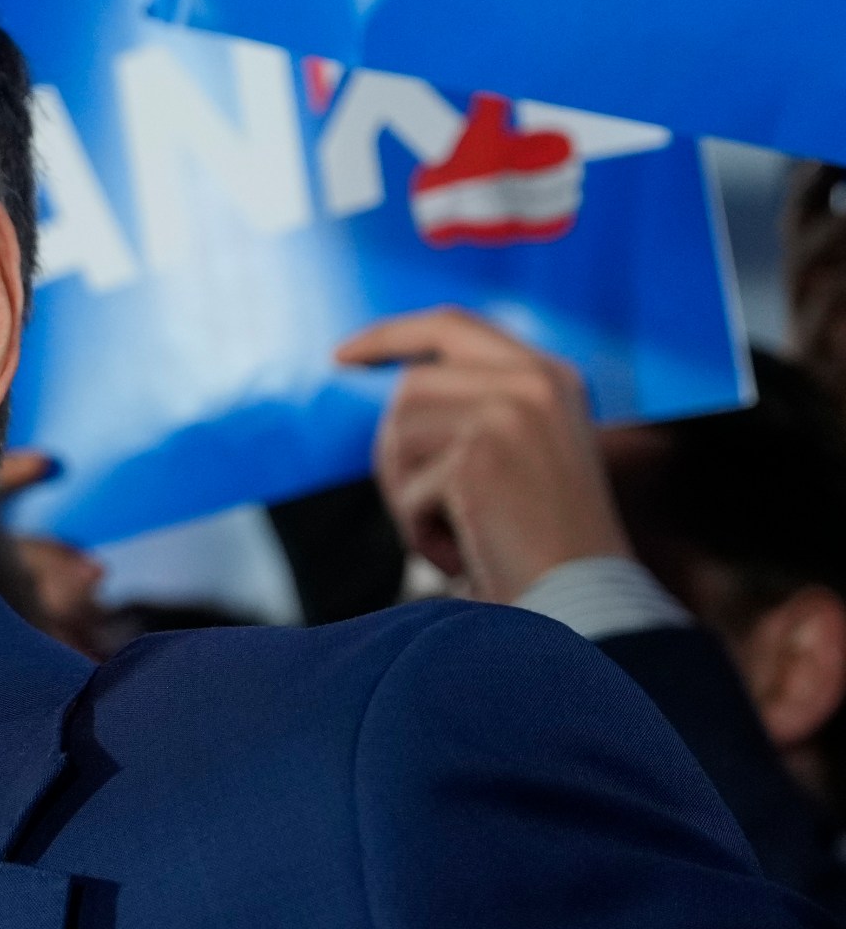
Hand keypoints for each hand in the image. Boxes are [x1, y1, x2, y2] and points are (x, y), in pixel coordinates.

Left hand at [337, 307, 632, 603]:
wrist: (587, 602)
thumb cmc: (546, 545)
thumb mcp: (522, 456)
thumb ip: (475, 409)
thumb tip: (398, 392)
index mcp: (549, 376)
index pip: (451, 326)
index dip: (390, 336)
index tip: (341, 357)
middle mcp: (535, 382)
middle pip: (410, 389)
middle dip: (397, 453)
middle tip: (429, 510)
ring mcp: (509, 414)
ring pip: (399, 436)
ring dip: (409, 497)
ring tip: (458, 533)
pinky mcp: (481, 457)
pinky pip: (408, 491)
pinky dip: (420, 533)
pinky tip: (463, 555)